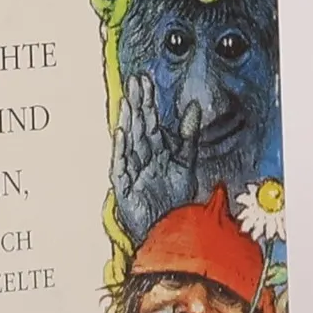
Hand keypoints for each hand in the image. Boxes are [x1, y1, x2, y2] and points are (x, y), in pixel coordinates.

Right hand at [110, 71, 185, 236]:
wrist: (172, 232)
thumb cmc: (175, 200)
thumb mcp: (186, 162)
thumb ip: (188, 135)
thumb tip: (192, 107)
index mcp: (156, 151)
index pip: (150, 121)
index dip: (148, 101)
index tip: (145, 80)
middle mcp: (143, 159)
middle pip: (139, 127)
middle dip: (137, 105)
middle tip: (134, 82)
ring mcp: (132, 172)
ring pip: (129, 142)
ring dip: (127, 122)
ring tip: (127, 101)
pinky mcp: (125, 188)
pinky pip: (122, 166)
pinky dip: (121, 150)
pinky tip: (120, 134)